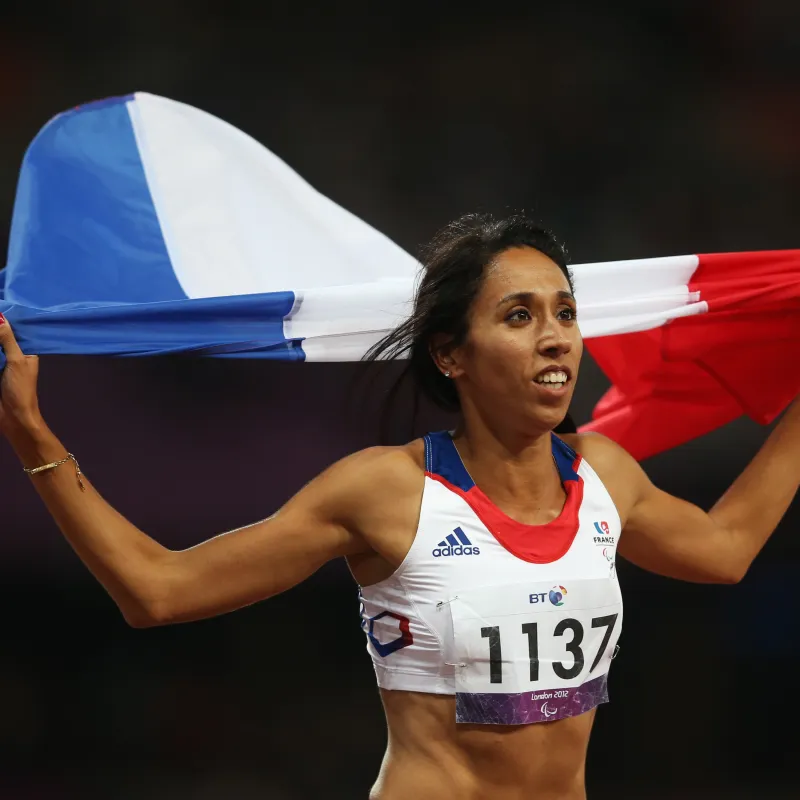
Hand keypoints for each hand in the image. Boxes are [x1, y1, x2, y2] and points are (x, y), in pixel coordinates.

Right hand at [0, 314, 43, 438]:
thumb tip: (0, 318)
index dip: (5, 321)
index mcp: (25, 352)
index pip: (15, 331)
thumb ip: (8, 340)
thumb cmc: (21, 389)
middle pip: (1, 338)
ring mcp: (0, 364)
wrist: (13, 418)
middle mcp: (12, 356)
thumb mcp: (16, 361)